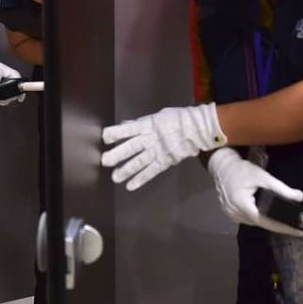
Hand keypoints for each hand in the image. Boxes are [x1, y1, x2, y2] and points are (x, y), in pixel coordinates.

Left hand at [101, 104, 227, 190]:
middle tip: (104, 161)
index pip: (129, 129)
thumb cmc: (177, 120)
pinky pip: (151, 171)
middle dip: (118, 155)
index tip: (104, 137)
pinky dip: (141, 179)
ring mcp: (158, 151)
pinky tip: (130, 186)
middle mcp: (150, 139)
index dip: (117, 133)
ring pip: (140, 162)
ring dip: (126, 170)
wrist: (198, 129)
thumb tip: (125, 125)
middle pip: (132, 147)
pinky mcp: (165, 161)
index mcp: (148, 125)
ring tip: (115, 177)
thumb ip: (140, 123)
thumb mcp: (157, 117)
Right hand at [208, 148, 302, 236]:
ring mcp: (231, 215)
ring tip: (283, 218)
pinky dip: (259, 217)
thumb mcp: (263, 177)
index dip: (282, 227)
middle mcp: (234, 213)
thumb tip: (300, 197)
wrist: (222, 167)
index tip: (298, 232)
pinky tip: (266, 213)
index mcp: (241, 205)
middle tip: (294, 224)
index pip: (265, 221)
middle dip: (277, 224)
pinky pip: (248, 219)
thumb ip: (282, 189)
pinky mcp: (230, 214)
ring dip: (267, 220)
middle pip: (261, 223)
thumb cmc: (242, 170)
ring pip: (255, 222)